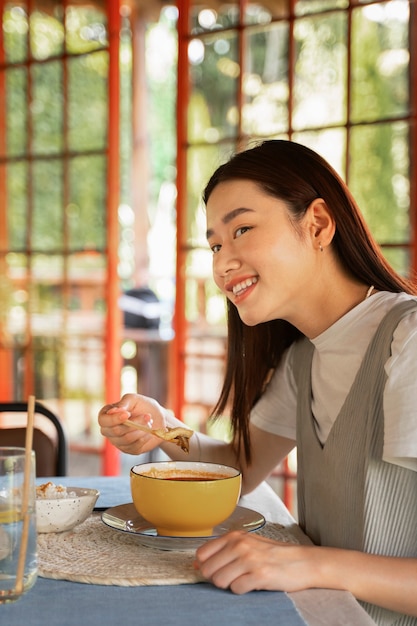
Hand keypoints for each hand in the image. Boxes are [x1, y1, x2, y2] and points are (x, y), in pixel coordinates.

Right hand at [98, 393, 166, 454]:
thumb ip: (123, 403)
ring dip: (141, 430)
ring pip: (126, 439)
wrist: (159, 418)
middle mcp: (109, 430)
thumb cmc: (144, 406)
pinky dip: (144, 438)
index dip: (114, 419)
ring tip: (149, 422)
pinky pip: (134, 447)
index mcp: (106, 415)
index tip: (127, 414)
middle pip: (116, 431)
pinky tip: (149, 432)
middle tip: (147, 416)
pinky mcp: (128, 449)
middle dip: (134, 423)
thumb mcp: (134, 399)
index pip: (103, 420)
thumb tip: (113, 411)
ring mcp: (117, 441)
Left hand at [194, 531, 316, 594]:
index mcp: (234, 536)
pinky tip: (252, 584)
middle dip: (216, 577)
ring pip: (219, 581)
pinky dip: (241, 590)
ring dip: (229, 585)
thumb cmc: (273, 554)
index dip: (205, 565)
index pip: (202, 553)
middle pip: (208, 570)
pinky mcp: (259, 575)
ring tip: (243, 579)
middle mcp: (240, 545)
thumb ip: (223, 551)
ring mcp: (249, 560)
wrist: (301, 561)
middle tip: (233, 576)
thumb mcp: (247, 544)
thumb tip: (197, 564)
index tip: (215, 569)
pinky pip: (236, 589)